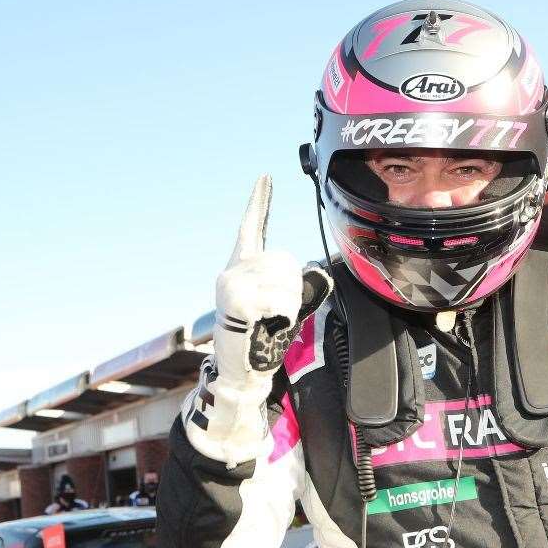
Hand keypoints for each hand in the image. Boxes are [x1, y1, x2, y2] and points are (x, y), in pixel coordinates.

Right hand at [215, 175, 331, 380]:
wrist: (242, 370)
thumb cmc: (262, 337)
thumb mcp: (280, 305)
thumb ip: (295, 284)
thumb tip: (316, 273)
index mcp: (242, 267)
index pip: (252, 227)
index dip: (259, 201)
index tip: (265, 177)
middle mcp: (233, 270)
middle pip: (286, 260)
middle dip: (293, 287)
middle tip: (277, 312)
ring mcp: (231, 283)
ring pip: (286, 280)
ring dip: (289, 303)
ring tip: (271, 320)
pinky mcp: (235, 300)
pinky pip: (280, 298)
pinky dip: (284, 313)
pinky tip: (269, 323)